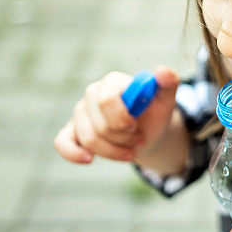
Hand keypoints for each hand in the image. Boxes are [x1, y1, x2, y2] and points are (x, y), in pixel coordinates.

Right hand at [53, 66, 179, 163]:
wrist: (146, 133)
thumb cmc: (154, 114)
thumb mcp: (165, 101)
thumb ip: (168, 84)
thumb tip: (164, 71)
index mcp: (112, 82)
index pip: (107, 100)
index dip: (122, 119)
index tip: (136, 127)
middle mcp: (92, 94)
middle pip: (100, 125)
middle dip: (123, 139)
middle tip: (139, 139)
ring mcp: (80, 113)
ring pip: (89, 139)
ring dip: (114, 151)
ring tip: (130, 149)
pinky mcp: (71, 131)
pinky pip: (62, 143)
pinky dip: (74, 154)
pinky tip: (90, 160)